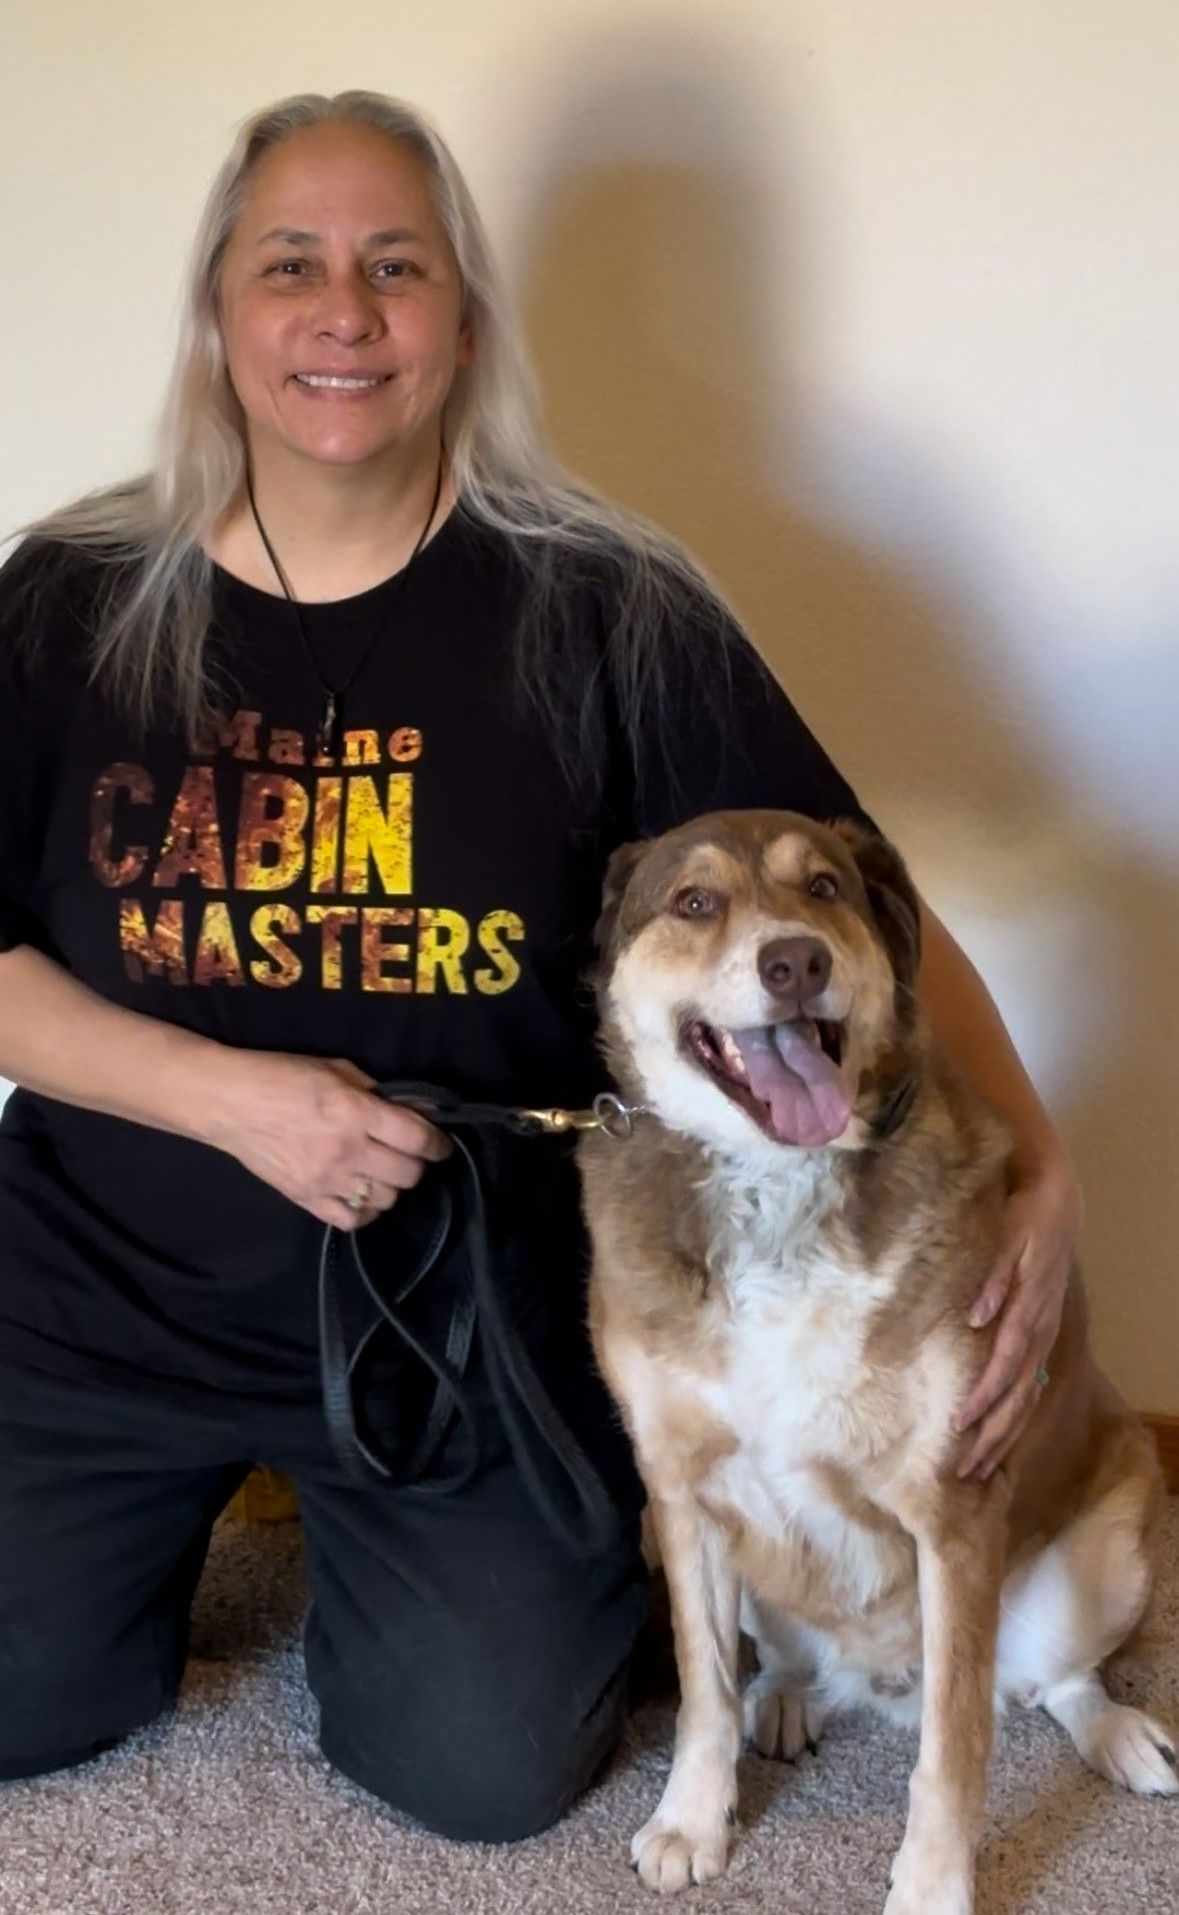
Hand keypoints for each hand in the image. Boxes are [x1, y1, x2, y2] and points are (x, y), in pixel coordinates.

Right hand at [206, 1050, 451, 1230]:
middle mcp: (346, 1150)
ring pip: (386, 1199)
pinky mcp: (306, 1200)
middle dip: (416, 1164)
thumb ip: (377, 1092)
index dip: (437, 1143)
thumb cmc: (282, 1076)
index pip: (416, 1138)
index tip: (440, 1145)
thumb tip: (416, 1108)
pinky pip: (353, 1220)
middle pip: (407, 1174)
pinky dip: (365, 1211)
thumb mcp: (336, 1069)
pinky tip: (360, 1194)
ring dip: (391, 1186)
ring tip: (381, 1171)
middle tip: (407, 1154)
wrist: (229, 1103)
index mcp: (355, 1112)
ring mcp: (326, 1180)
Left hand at [954, 1144, 1083, 1480]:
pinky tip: (999, 1438)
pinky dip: (1015, 1419)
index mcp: (1029, 1311)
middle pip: (1017, 1397)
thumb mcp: (1008, 1238)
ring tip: (979, 1470)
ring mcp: (1044, 1337)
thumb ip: (993, 1278)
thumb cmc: (1024, 1220)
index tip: (957, 1426)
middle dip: (991, 1436)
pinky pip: (1030, 1388)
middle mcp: (1040, 1332)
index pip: (1004, 1366)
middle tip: (964, 1470)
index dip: (982, 1399)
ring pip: (1026, 1400)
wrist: (1057, 1205)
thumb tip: (976, 1316)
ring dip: (1003, 1436)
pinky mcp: (1041, 1337)